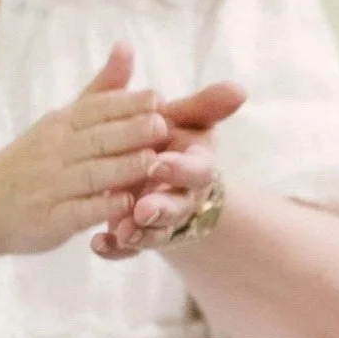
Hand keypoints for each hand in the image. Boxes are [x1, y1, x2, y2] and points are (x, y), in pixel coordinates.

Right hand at [0, 44, 166, 258]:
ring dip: (122, 168)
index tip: (159, 99)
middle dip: (130, 131)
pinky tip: (127, 204)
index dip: (127, 104)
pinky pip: (77, 212)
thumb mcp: (62, 121)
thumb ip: (101, 90)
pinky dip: (101, 207)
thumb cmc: (34, 160)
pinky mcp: (48, 220)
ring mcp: (49, 186)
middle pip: (96, 138)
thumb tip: (127, 46)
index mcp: (61, 124)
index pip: (96, 108)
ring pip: (90, 174)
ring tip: (154, 163)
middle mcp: (54, 151)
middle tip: (163, 126)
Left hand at [94, 78, 245, 259]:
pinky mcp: (142, 235)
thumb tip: (239, 88)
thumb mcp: (187, 119)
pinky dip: (116, 248)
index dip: (180, 169)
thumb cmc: (172, 139)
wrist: (162, 171)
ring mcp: (162, 220)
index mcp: (196, 165)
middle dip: (161, 209)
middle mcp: (183, 196)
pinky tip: (99, 244)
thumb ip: (205, 104)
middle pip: (178, 207)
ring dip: (140, 233)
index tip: (158, 163)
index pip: (197, 169)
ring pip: (156, 232)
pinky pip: (130, 248)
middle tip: (142, 209)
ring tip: (122, 232)